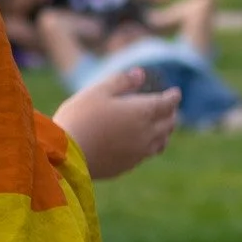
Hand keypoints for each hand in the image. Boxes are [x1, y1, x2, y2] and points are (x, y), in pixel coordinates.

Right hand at [54, 67, 180, 181]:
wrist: (66, 156)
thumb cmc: (80, 117)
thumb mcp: (97, 91)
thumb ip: (121, 81)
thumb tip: (140, 74)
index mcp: (142, 112)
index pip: (167, 103)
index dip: (173, 96)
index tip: (175, 92)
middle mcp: (146, 134)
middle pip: (169, 123)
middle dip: (171, 113)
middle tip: (169, 108)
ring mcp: (138, 153)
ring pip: (161, 142)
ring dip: (164, 132)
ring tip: (162, 127)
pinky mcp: (127, 166)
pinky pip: (146, 154)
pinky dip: (150, 145)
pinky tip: (141, 144)